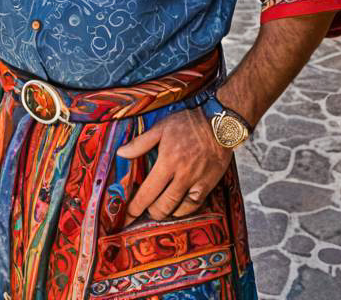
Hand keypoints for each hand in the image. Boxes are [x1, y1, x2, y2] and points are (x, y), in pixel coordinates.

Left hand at [115, 107, 232, 223]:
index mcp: (167, 161)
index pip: (147, 192)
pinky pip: (194, 206)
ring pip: (177, 210)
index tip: (127, 216)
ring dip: (164, 213)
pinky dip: (183, 210)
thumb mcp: (161, 127)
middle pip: (161, 206)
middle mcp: (181, 175)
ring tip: (157, 210)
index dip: (135, 208)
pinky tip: (176, 208)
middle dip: (148, 212)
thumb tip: (120, 153)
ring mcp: (196, 182)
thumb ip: (140, 143)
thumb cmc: (189, 123)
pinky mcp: (209, 185)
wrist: (220, 123)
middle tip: (142, 212)